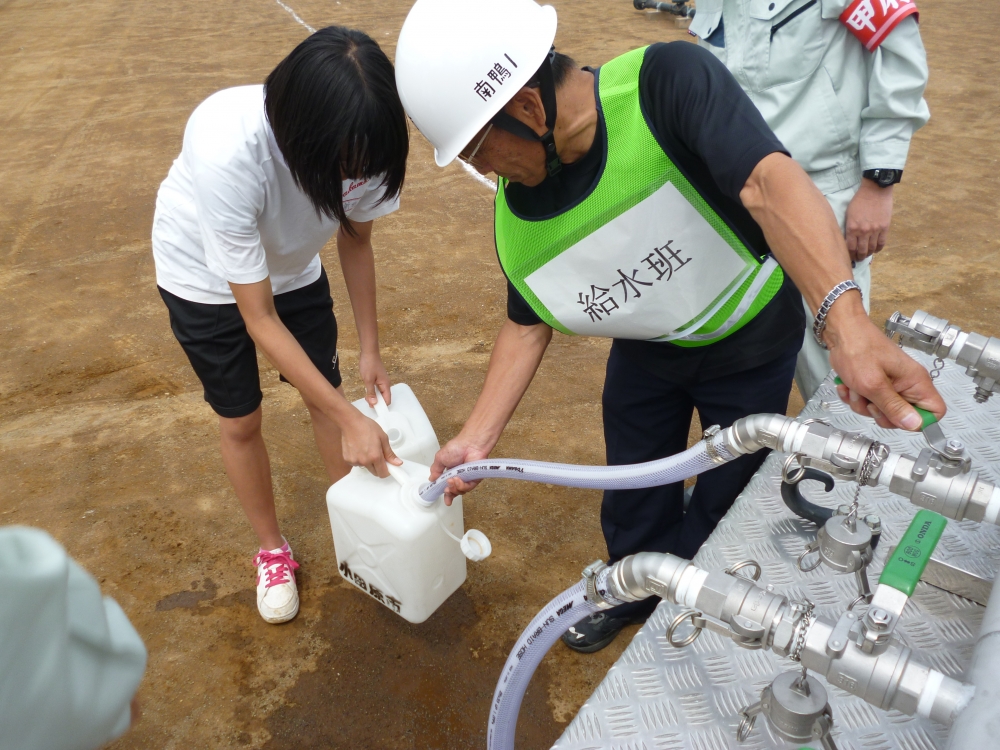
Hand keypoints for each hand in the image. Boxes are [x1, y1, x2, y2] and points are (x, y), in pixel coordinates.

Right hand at [341, 411, 400, 477]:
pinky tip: (359, 448)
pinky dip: (359, 459)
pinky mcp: (348, 460)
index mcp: (375, 456)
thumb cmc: (366, 427)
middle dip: (378, 466)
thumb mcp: (383, 438)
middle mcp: (364, 461)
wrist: (350, 422)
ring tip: (367, 448)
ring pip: (366, 467)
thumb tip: (397, 463)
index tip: (389, 466)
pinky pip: (357, 464)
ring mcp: (355, 461)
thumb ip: (390, 453)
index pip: (383, 473)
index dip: (387, 470)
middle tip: (378, 454)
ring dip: (368, 462)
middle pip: (375, 472)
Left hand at [359, 350, 391, 406]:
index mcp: (386, 385)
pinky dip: (373, 391)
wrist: (368, 352)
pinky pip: (377, 389)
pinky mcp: (378, 379)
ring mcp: (382, 381)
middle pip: (384, 398)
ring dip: (374, 396)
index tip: (373, 408)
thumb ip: (371, 392)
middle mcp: (386, 384)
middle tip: (367, 401)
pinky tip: (367, 391)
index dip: (381, 406)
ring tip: (366, 397)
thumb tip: (374, 403)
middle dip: (377, 402)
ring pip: (380, 393)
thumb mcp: (368, 380)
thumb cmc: (369, 365)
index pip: (387, 400)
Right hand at [430, 435, 491, 505]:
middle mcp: (460, 476)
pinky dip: (462, 486)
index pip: (448, 486)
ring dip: (455, 488)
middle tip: (446, 489)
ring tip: (451, 481)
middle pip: (455, 491)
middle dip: (449, 493)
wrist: (470, 444)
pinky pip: (468, 487)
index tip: (445, 499)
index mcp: (451, 472)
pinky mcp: (475, 479)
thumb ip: (435, 470)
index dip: (446, 494)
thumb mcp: (440, 458)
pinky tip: (458, 480)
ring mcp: (468, 478)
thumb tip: (432, 479)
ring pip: (461, 491)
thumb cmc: (457, 448)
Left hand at [825, 297, 944, 428]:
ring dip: (862, 404)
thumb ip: (893, 407)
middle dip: (880, 413)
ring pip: (881, 411)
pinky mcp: (877, 384)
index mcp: (916, 381)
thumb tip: (914, 424)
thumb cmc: (857, 349)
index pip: (935, 411)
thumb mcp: (873, 384)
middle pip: (903, 416)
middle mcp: (908, 383)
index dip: (917, 421)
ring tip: (855, 388)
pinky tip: (848, 385)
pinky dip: (855, 397)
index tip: (896, 417)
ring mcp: (892, 384)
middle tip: (869, 401)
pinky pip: (868, 402)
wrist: (841, 332)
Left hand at [845, 180, 892, 261]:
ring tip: (866, 255)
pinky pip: (882, 243)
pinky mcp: (885, 227)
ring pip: (871, 248)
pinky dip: (878, 248)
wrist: (875, 190)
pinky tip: (875, 250)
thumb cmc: (859, 200)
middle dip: (859, 257)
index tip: (849, 257)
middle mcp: (863, 231)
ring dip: (868, 254)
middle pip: (861, 250)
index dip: (850, 255)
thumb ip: (849, 227)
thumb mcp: (849, 214)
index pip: (850, 248)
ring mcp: (875, 230)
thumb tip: (849, 239)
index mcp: (852, 228)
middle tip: (858, 259)